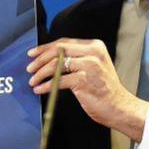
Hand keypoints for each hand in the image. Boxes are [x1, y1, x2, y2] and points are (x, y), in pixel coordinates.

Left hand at [27, 38, 147, 140]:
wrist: (119, 106)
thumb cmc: (104, 89)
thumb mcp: (94, 66)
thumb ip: (77, 59)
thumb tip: (50, 58)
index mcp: (94, 46)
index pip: (64, 42)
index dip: (45, 47)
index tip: (32, 54)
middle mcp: (92, 53)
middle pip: (58, 50)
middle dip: (40, 59)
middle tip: (29, 68)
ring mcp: (89, 66)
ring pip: (56, 65)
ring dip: (40, 73)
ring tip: (33, 80)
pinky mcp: (84, 81)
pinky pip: (58, 81)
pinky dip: (46, 85)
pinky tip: (40, 89)